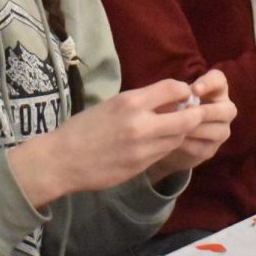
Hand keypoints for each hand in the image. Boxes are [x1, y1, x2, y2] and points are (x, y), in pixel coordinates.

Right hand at [8, 78, 204, 207]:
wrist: (62, 160)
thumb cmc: (83, 128)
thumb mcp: (112, 105)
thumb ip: (141, 102)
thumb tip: (169, 99)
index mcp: (131, 102)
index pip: (173, 89)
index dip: (183, 90)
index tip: (183, 94)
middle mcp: (142, 124)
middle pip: (187, 117)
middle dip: (194, 114)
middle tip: (192, 112)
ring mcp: (144, 148)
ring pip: (178, 137)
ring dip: (180, 132)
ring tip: (171, 127)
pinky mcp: (142, 166)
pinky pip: (164, 152)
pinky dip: (166, 146)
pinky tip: (157, 143)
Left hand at [147, 69, 236, 181]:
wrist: (166, 138)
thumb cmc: (170, 109)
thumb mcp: (171, 99)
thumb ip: (174, 96)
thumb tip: (171, 100)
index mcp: (215, 91)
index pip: (219, 80)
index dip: (209, 83)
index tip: (194, 90)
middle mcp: (224, 110)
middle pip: (229, 109)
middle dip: (209, 111)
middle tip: (189, 111)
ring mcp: (220, 131)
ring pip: (219, 131)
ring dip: (197, 129)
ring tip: (177, 127)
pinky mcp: (211, 149)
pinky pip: (205, 147)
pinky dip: (189, 144)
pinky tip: (174, 142)